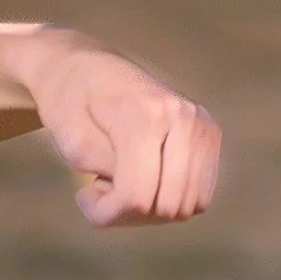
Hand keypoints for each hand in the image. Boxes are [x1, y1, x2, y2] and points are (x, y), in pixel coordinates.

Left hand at [29, 38, 220, 226]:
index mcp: (146, 115)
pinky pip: (198, 195)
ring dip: (151, 209)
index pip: (138, 194)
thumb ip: (113, 180)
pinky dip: (169, 199)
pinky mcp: (209, 135)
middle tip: (100, 189)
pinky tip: (143, 178)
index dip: (108, 212)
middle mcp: (184, 118)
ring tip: (121, 180)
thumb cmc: (71, 105)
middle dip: (130, 213)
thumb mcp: (75, 146)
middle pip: (169, 206)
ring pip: (189, 206)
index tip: (83, 198)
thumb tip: (148, 206)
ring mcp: (202, 125)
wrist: (85, 66)